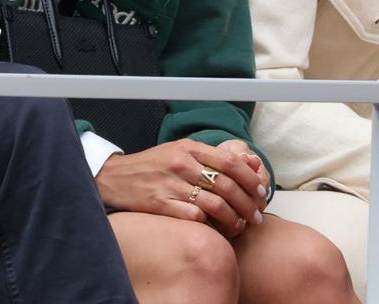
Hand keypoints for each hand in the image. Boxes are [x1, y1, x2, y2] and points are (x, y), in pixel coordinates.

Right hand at [96, 138, 268, 238]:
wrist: (116, 177)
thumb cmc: (153, 165)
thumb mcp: (180, 151)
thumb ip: (210, 156)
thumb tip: (246, 160)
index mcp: (189, 148)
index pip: (229, 161)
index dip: (250, 178)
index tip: (261, 191)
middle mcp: (182, 164)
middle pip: (226, 184)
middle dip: (247, 202)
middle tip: (257, 215)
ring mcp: (171, 185)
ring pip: (214, 204)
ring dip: (233, 218)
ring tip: (241, 226)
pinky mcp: (161, 205)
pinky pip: (194, 217)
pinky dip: (210, 225)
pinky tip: (218, 230)